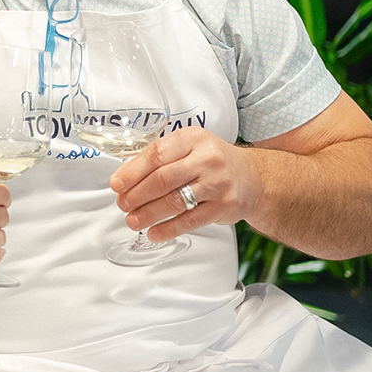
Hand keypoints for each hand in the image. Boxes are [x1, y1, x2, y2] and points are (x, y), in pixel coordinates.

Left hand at [108, 127, 261, 242]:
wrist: (254, 178)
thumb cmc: (214, 162)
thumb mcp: (191, 147)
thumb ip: (162, 157)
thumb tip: (125, 175)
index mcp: (193, 138)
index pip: (156, 154)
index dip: (132, 171)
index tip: (117, 183)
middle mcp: (207, 159)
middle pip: (162, 179)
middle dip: (136, 195)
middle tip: (122, 204)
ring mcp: (216, 183)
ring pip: (174, 201)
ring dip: (148, 214)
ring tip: (133, 220)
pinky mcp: (223, 206)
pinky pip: (190, 220)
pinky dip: (168, 229)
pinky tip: (154, 232)